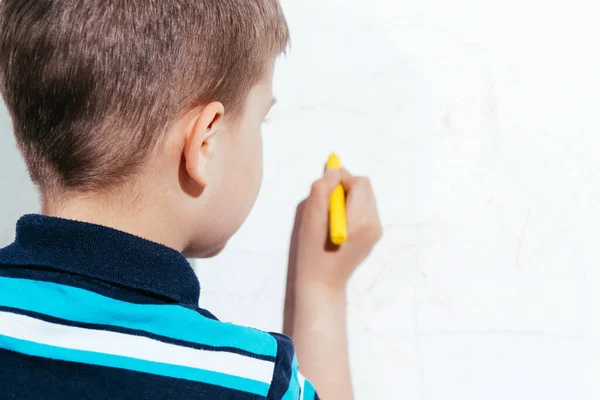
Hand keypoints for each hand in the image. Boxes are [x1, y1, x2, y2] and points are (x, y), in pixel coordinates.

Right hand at [288, 168, 382, 290]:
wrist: (323, 283)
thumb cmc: (313, 253)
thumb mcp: (311, 219)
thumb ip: (322, 190)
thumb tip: (334, 171)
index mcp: (361, 220)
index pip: (359, 182)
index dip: (340, 180)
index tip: (324, 191)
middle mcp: (374, 224)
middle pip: (364, 187)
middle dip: (345, 188)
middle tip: (326, 204)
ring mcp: (376, 231)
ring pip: (364, 197)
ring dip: (347, 198)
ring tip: (330, 217)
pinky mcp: (373, 235)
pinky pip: (364, 209)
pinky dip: (351, 209)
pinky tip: (338, 225)